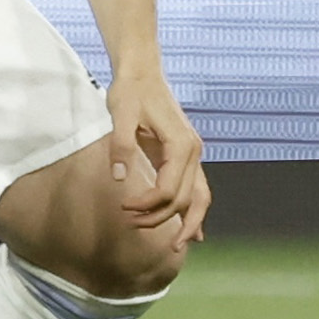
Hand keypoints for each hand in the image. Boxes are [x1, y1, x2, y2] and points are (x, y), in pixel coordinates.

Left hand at [103, 69, 209, 243]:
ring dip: (186, 221)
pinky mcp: (185, 155)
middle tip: (133, 226)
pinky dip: (194, 210)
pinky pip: (195, 188)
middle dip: (162, 218)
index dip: (147, 205)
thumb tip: (119, 178)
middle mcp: (194, 152)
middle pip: (187, 199)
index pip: (169, 190)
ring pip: (199, 197)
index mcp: (181, 145)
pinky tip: (192, 230)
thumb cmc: (131, 92)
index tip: (124, 208)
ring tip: (176, 246)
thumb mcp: (121, 115)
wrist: (142, 72)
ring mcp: (193, 154)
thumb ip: (121, 147)